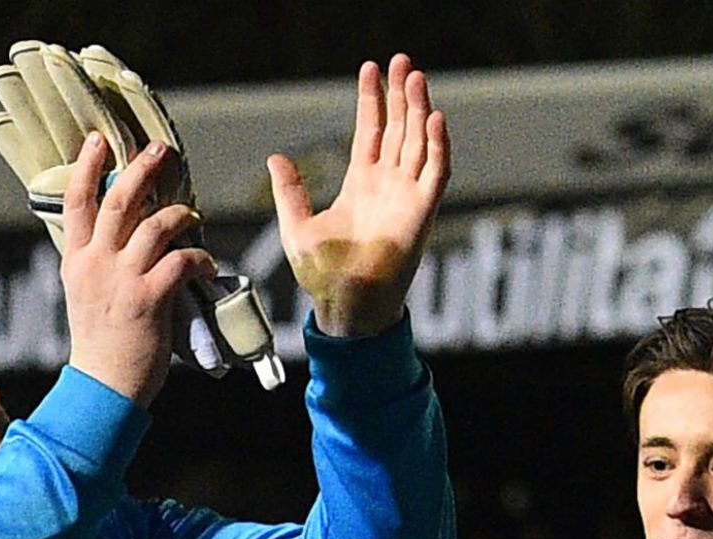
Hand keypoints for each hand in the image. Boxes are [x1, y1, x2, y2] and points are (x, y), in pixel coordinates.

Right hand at [59, 133, 216, 405]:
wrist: (103, 386)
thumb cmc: (101, 343)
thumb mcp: (85, 294)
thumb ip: (98, 262)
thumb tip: (125, 233)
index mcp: (76, 261)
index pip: (76, 202)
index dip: (86, 167)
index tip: (98, 140)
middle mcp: (96, 264)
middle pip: (117, 201)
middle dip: (141, 170)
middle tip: (160, 150)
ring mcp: (121, 280)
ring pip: (154, 225)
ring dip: (180, 214)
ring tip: (192, 214)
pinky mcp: (148, 300)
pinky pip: (181, 261)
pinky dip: (200, 257)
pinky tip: (208, 264)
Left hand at [269, 54, 450, 337]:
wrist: (345, 304)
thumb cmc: (322, 274)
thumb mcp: (296, 226)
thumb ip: (290, 191)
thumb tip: (275, 158)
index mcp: (360, 184)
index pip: (370, 131)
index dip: (371, 100)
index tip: (370, 70)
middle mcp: (387, 185)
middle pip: (398, 128)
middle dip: (400, 94)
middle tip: (400, 60)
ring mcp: (406, 196)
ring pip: (418, 142)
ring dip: (418, 109)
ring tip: (414, 76)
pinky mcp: (421, 212)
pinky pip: (434, 172)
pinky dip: (437, 146)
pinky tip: (433, 118)